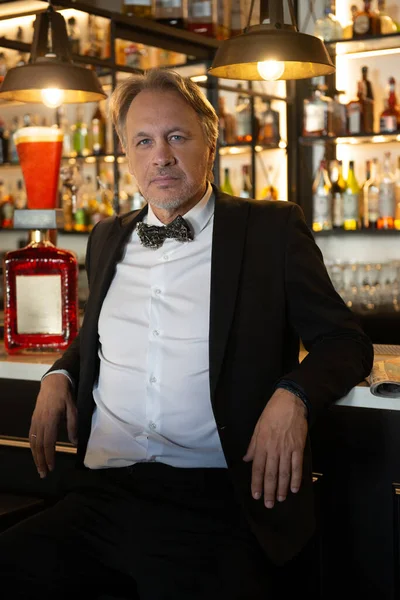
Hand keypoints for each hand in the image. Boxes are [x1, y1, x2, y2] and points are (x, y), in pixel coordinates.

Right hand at [29, 374, 76, 478]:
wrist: (53, 381)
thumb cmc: (66, 394)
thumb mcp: (74, 408)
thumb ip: (73, 425)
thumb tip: (75, 442)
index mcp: (51, 419)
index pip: (49, 442)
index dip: (49, 456)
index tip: (51, 467)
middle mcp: (40, 421)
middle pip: (39, 445)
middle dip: (40, 461)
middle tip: (43, 474)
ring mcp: (35, 420)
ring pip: (33, 442)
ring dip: (35, 456)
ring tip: (39, 468)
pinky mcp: (34, 418)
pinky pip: (31, 435)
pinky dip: (32, 447)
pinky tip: (35, 454)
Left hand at [243, 388, 307, 508]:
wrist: (290, 403)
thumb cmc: (271, 414)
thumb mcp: (257, 428)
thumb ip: (252, 445)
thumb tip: (247, 459)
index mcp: (262, 445)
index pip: (257, 468)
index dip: (256, 483)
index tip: (255, 495)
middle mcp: (274, 450)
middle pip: (270, 475)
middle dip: (269, 491)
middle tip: (268, 504)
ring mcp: (287, 450)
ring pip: (284, 474)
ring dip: (282, 489)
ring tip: (280, 499)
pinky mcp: (299, 448)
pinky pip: (297, 467)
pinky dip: (296, 479)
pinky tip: (295, 489)